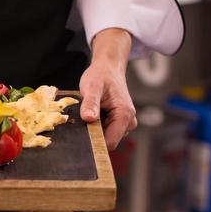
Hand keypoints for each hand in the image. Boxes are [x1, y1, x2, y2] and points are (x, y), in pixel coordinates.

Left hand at [79, 28, 136, 150]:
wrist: (108, 68)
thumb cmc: (100, 76)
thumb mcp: (92, 87)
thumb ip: (90, 103)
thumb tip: (88, 118)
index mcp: (124, 115)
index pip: (110, 142)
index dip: (95, 143)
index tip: (81, 136)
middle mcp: (129, 122)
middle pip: (108, 141)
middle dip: (94, 134)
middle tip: (83, 118)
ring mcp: (126, 123)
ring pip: (107, 137)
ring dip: (95, 129)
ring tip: (90, 113)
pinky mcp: (120, 123)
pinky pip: (107, 132)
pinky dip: (98, 126)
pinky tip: (94, 114)